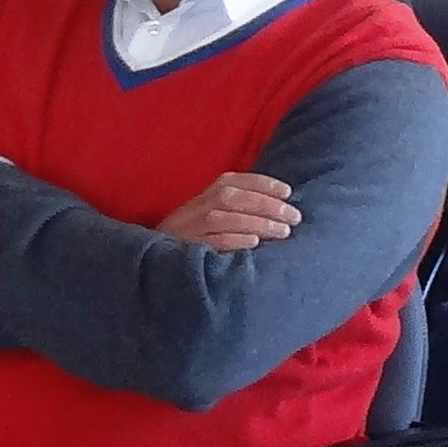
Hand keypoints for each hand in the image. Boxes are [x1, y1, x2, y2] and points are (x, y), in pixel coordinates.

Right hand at [157, 171, 300, 253]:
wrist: (152, 265)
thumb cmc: (191, 242)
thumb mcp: (208, 220)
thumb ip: (235, 211)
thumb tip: (277, 210)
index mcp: (203, 198)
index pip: (233, 181)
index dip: (261, 183)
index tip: (288, 192)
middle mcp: (194, 209)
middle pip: (230, 197)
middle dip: (266, 204)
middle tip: (294, 217)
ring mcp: (187, 229)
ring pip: (222, 218)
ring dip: (256, 222)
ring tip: (283, 232)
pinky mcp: (183, 250)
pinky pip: (210, 242)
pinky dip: (233, 240)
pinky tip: (254, 244)